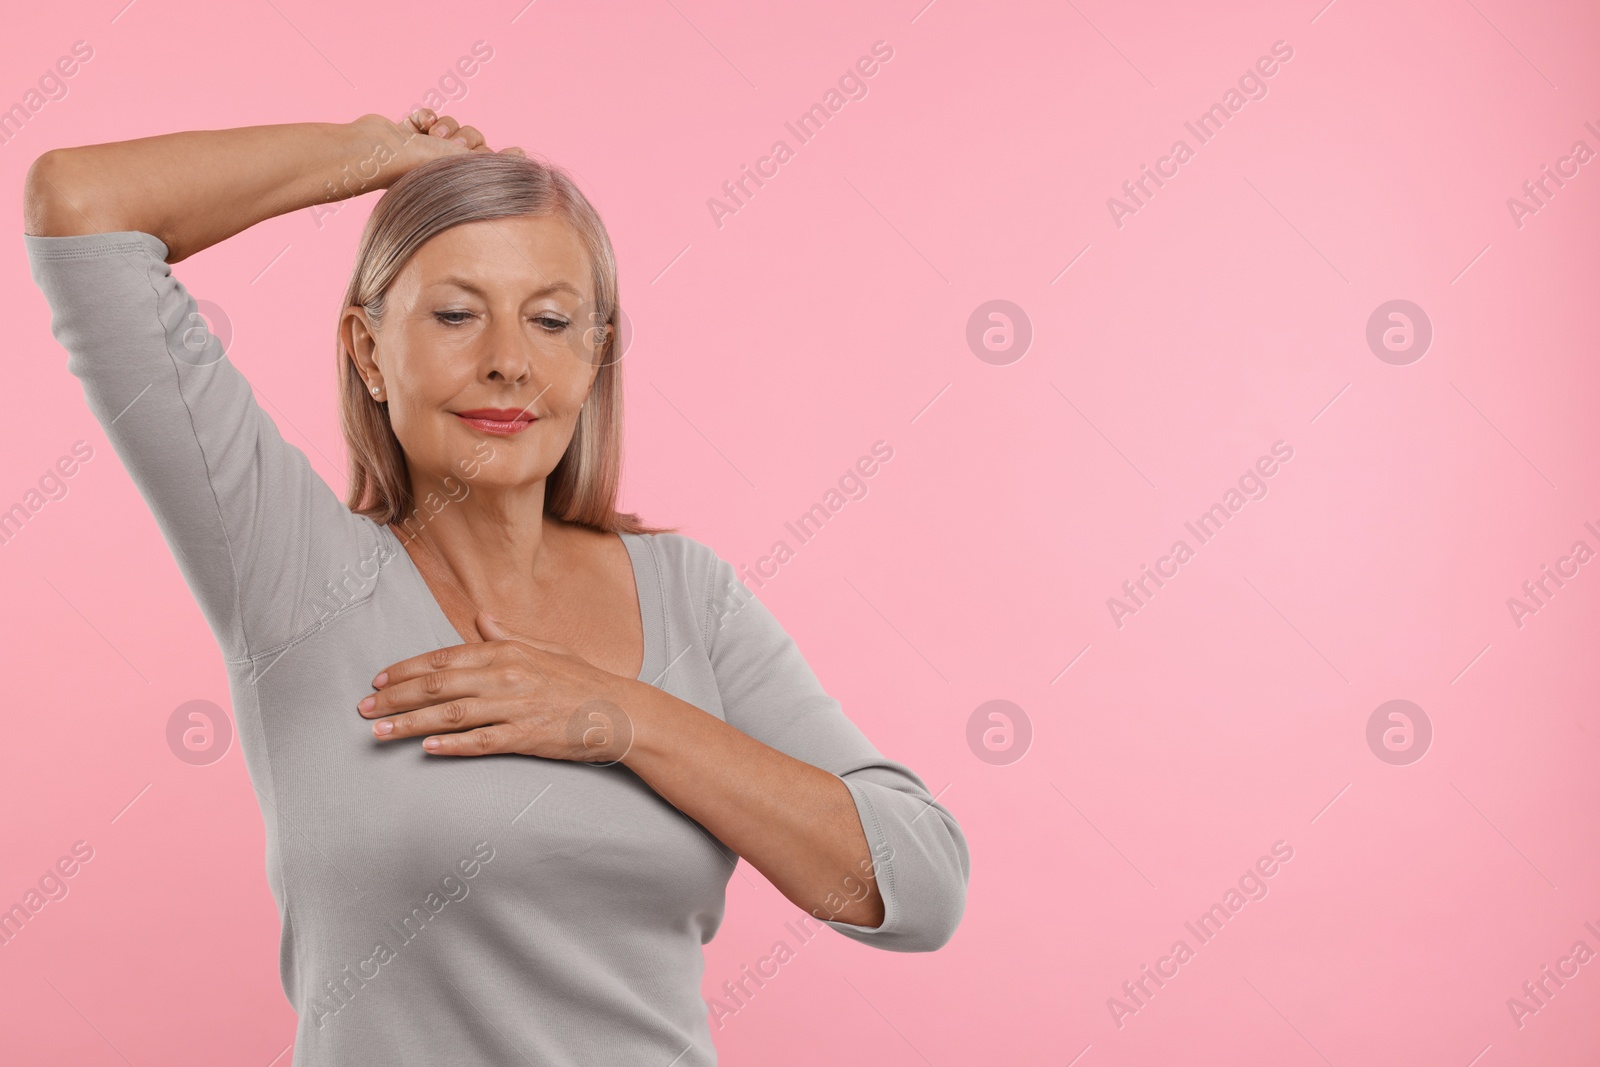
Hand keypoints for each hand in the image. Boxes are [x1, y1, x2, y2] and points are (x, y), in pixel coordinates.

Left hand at [358, 612, 636, 762]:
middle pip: (438, 686)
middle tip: (364, 708)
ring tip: (379, 732)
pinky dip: (451, 746)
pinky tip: (426, 750)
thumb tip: (481, 618)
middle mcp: (505, 676)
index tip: (379, 680)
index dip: (407, 669)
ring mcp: (515, 707)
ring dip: (410, 724)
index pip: (444, 658)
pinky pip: (481, 742)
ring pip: (451, 715)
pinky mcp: (525, 736)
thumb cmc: (582, 679)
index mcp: (506, 652)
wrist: (619, 711)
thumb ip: (507, 636)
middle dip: (395, 697)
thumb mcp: (545, 648)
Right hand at [359, 108, 526, 186]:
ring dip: (446, 126)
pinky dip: (424, 116)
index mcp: (458, 183)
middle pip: (472, 138)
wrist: (379, 152)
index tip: (502, 153)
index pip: (488, 162)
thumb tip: (524, 155)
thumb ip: (496, 162)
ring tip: (431, 135)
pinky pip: (427, 115)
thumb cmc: (422, 166)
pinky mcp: (407, 133)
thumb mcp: (468, 168)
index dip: (490, 154)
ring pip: (451, 124)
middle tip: (452, 146)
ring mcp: (424, 149)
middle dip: (465, 137)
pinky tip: (418, 124)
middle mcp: (443, 168)